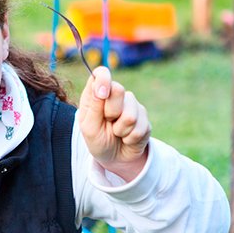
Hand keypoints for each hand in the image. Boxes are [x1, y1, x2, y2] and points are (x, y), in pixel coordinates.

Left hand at [77, 66, 149, 181]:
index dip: (104, 79)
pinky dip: (130, 138)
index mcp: (97, 94)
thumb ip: (93, 106)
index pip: (101, 73)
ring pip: (130, 114)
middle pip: (119, 90)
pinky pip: (139, 128)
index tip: (102, 94)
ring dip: (120, 130)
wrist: (114, 159)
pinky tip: (126, 139)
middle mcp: (115, 95)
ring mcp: (132, 105)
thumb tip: (101, 86)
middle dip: (111, 113)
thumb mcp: (89, 127)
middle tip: (107, 123)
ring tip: (117, 133)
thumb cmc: (98, 141)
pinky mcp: (144, 118)